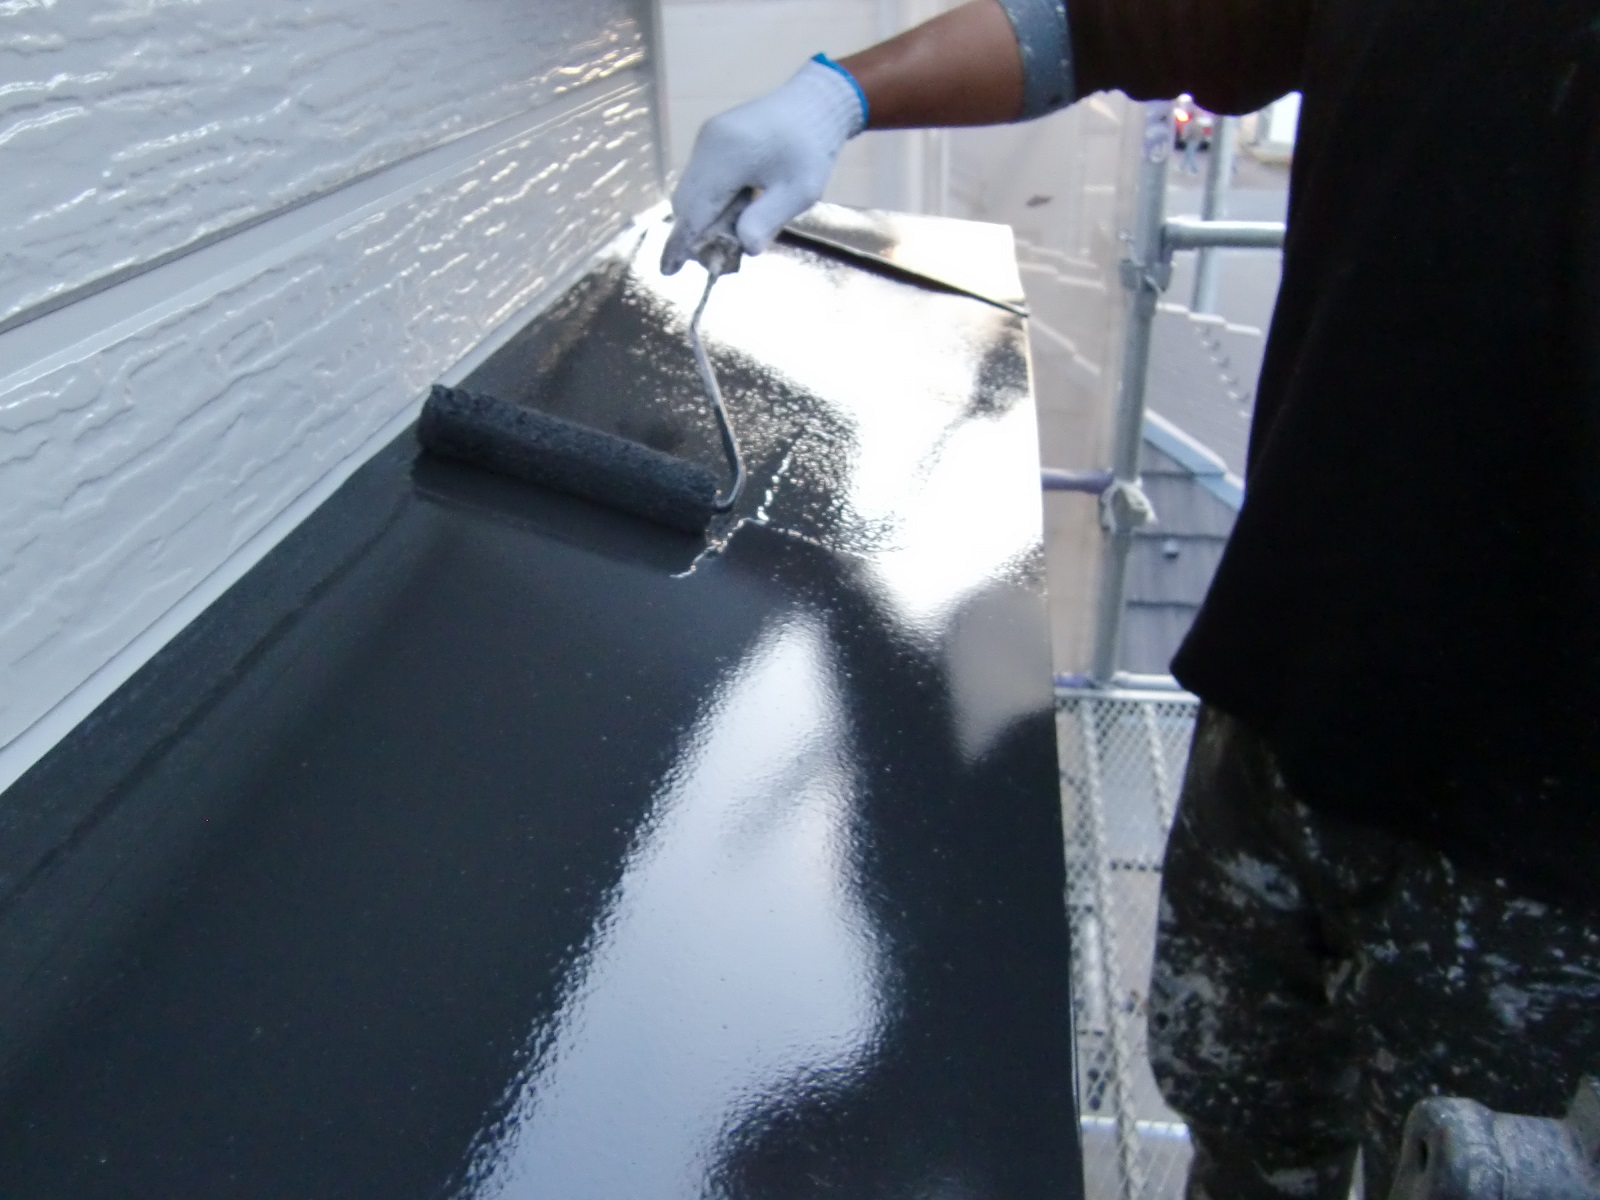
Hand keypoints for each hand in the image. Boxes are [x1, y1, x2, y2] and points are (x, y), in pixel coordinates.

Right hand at [661, 58, 865, 274]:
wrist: (817, 101)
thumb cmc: (813, 147)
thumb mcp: (799, 191)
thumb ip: (767, 220)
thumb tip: (744, 248)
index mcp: (726, 156)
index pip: (695, 209)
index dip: (682, 243)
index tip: (669, 271)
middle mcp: (708, 144)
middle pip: (686, 201)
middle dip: (695, 233)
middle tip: (717, 258)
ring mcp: (708, 138)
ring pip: (692, 190)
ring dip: (705, 217)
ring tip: (734, 233)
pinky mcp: (714, 138)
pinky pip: (702, 177)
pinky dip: (711, 200)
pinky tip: (738, 208)